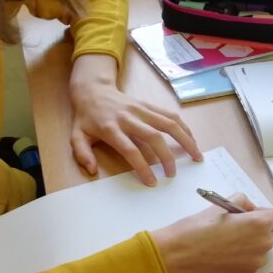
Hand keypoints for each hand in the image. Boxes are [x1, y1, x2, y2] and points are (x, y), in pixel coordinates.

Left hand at [69, 54, 201, 185]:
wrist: (92, 90)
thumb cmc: (86, 117)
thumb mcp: (76, 136)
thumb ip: (82, 154)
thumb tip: (92, 171)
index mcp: (110, 128)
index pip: (130, 149)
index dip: (142, 166)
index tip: (152, 182)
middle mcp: (128, 118)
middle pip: (153, 136)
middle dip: (167, 156)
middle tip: (173, 174)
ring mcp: (141, 109)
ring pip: (167, 123)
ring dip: (184, 139)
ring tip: (196, 156)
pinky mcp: (148, 104)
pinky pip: (169, 114)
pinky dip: (183, 127)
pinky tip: (191, 140)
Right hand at [150, 193, 272, 272]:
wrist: (180, 255)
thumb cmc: (198, 227)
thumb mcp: (221, 205)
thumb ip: (242, 202)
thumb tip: (251, 210)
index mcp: (260, 223)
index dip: (268, 212)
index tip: (253, 213)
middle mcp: (264, 243)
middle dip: (264, 226)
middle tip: (240, 225)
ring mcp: (258, 260)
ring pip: (265, 245)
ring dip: (255, 240)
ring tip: (231, 238)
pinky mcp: (248, 272)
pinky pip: (256, 258)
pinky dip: (248, 253)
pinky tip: (228, 251)